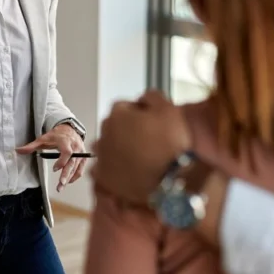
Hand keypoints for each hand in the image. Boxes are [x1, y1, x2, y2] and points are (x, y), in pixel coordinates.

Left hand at [16, 123, 85, 191]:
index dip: (62, 161)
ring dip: (70, 178)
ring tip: (61, 187)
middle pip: (73, 162)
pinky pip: (81, 169)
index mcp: (66, 141)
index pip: (67, 152)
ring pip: (77, 167)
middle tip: (61, 184)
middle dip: (67, 174)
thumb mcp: (43, 139)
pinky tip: (68, 182)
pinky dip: (75, 176)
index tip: (54, 169)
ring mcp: (81, 152)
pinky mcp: (83, 157)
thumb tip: (18, 150)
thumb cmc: (57, 135)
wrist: (69, 129)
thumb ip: (31, 146)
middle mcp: (76, 147)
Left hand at [91, 90, 191, 205]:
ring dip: (118, 149)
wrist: (171, 177)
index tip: (149, 122)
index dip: (139, 113)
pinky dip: (112, 169)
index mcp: (118, 114)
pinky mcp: (104, 177)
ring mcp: (102, 156)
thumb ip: (152, 96)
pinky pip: (103, 169)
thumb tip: (144, 98)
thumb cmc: (170, 143)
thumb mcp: (168, 108)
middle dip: (126, 130)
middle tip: (146, 140)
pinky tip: (127, 171)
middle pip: (114, 126)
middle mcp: (104, 133)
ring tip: (138, 157)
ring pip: (107, 147)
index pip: (124, 106)